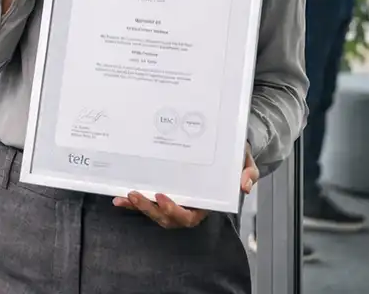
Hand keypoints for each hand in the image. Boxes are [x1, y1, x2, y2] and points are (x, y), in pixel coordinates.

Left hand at [112, 145, 257, 228]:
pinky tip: (119, 198)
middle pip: (167, 218)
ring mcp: (175, 199)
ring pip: (155, 212)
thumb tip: (244, 185)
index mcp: (207, 203)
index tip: (162, 198)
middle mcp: (189, 205)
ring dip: (138, 207)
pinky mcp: (163, 191)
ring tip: (125, 197)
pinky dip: (133, 202)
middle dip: (150, 210)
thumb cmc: (235, 159)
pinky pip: (148, 201)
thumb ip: (248, 172)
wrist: (226, 149)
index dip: (175, 211)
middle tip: (135, 195)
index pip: (190, 216)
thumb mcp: (246, 162)